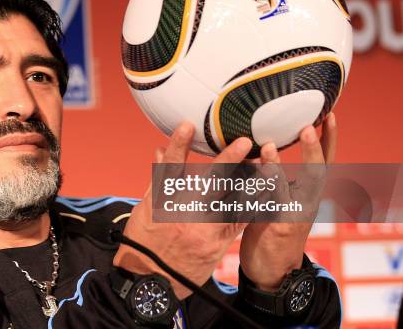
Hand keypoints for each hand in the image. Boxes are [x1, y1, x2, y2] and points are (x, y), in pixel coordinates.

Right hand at [113, 122, 251, 298]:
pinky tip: (263, 189)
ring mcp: (204, 230)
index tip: (186, 125)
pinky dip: (251, 203)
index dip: (179, 145)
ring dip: (249, 180)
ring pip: (231, 201)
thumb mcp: (145, 210)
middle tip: (244, 141)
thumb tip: (163, 149)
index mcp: (164, 204)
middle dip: (228, 160)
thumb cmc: (144, 243)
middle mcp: (185, 214)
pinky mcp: (218, 243)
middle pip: (209, 183)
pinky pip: (239, 220)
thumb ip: (159, 179)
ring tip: (263, 163)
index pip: (171, 168)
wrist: (153, 282)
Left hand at [239, 113, 336, 290]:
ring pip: (291, 190)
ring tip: (267, 148)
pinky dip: (262, 192)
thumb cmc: (272, 229)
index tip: (329, 115)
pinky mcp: (279, 229)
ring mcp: (296, 216)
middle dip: (315, 148)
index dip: (327, 140)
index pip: (323, 161)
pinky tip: (251, 179)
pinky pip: (271, 208)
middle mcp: (307, 201)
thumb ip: (272, 177)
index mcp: (307, 192)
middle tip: (310, 125)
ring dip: (278, 167)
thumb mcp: (276, 199)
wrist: (272, 270)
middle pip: (317, 171)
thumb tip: (258, 150)